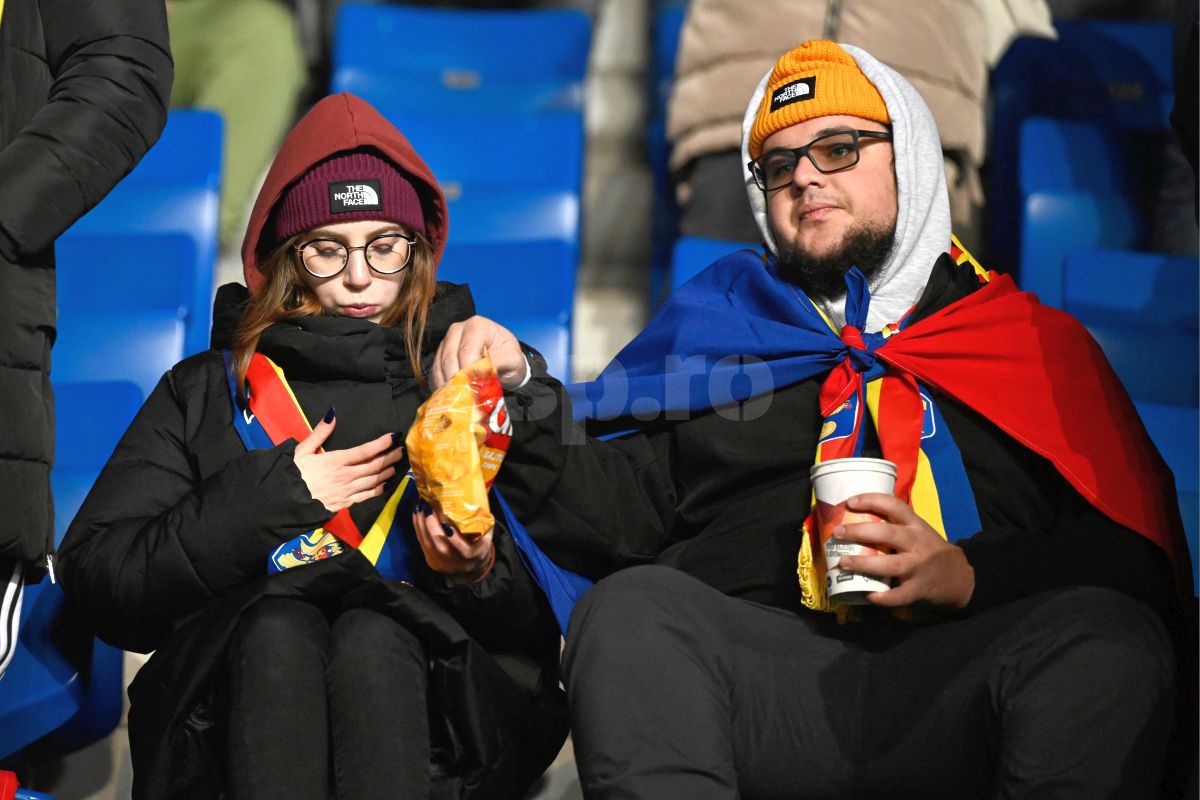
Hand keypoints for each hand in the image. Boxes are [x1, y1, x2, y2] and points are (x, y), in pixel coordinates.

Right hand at [293, 411, 403, 512]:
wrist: (285, 502)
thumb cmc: (292, 474)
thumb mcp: (302, 450)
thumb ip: (319, 433)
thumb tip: (332, 414)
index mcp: (335, 461)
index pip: (365, 451)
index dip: (381, 443)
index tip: (394, 437)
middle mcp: (345, 476)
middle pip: (373, 466)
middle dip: (389, 457)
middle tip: (401, 451)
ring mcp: (346, 491)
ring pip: (372, 481)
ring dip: (386, 473)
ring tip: (396, 466)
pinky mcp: (344, 504)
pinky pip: (365, 497)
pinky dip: (377, 490)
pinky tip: (384, 486)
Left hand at [411, 503, 494, 579]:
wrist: (470, 570)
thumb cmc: (479, 548)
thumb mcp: (486, 538)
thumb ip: (484, 523)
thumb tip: (481, 505)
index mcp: (473, 556)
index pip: (463, 549)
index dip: (454, 536)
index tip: (446, 517)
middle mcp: (456, 563)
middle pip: (440, 546)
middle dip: (432, 525)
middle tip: (428, 506)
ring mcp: (442, 564)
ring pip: (428, 544)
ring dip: (422, 524)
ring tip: (420, 506)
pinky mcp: (431, 561)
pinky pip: (422, 543)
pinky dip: (418, 528)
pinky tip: (417, 515)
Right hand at [432, 315, 526, 389]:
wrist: (505, 360)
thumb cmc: (509, 356)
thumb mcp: (512, 358)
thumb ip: (497, 362)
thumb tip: (479, 374)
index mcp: (477, 326)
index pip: (467, 351)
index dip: (469, 372)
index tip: (476, 388)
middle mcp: (458, 330)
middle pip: (450, 358)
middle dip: (458, 380)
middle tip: (468, 397)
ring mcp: (446, 342)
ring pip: (440, 366)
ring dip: (449, 385)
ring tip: (461, 398)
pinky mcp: (440, 356)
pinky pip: (435, 372)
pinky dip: (443, 386)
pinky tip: (453, 395)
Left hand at [834, 493, 974, 608]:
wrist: (961, 576)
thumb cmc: (931, 550)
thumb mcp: (919, 531)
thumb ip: (897, 526)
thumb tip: (857, 520)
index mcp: (916, 525)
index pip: (894, 505)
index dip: (871, 500)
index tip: (850, 502)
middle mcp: (917, 544)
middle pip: (887, 534)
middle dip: (859, 532)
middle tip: (838, 533)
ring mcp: (918, 568)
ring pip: (889, 565)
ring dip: (864, 564)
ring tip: (843, 563)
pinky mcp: (919, 589)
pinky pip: (898, 595)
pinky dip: (882, 597)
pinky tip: (868, 595)